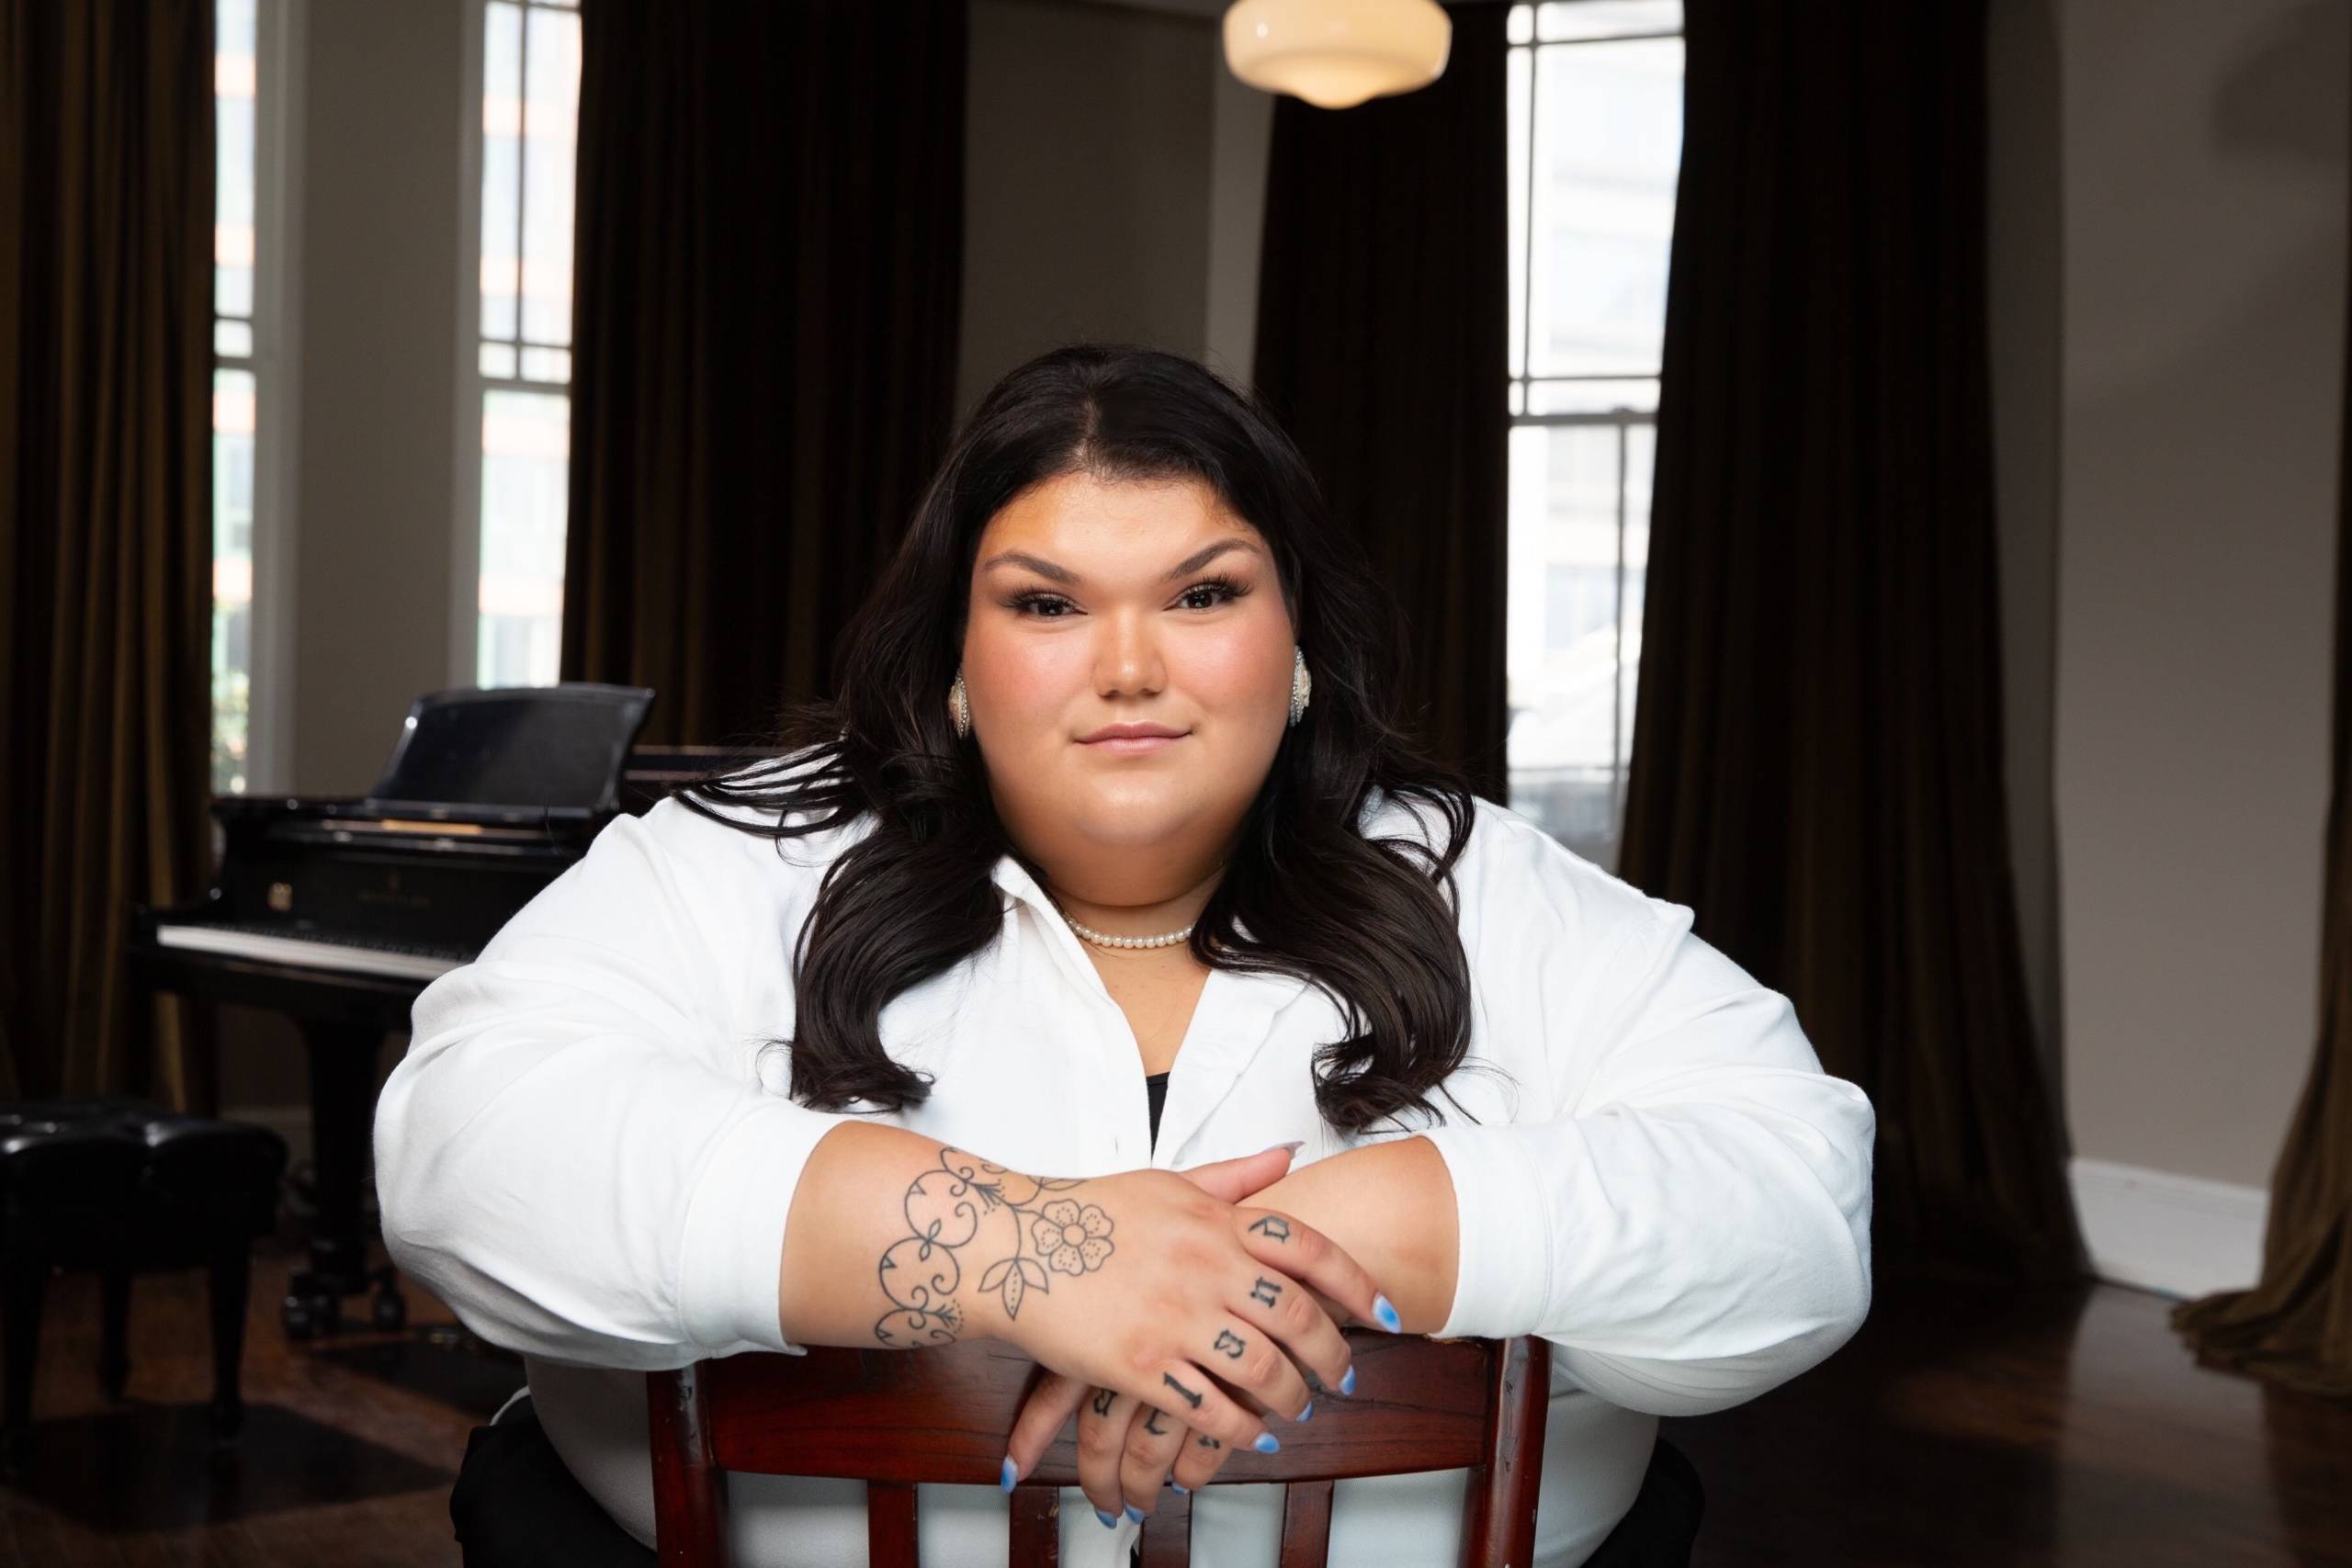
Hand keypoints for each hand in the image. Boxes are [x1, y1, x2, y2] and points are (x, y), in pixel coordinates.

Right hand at [997, 1147, 1396, 1523]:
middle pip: (1297, 1318)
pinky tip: (1249, 1436)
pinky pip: (1209, 1408)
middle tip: (1343, 1375)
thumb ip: (1232, 1177)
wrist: (1016, 1245)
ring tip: (1296, 1409)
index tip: (1388, 1314)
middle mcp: (1206, 1267)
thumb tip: (1287, 1156)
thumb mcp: (1167, 1183)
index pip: (1310, 1251)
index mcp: (1217, 1221)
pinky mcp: (1142, 1365)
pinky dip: (1239, 1430)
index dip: (1359, 1285)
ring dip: (1290, 1398)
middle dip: (1332, 1354)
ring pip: (1261, 1370)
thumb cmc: (1089, 1212)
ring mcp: (1175, 1318)